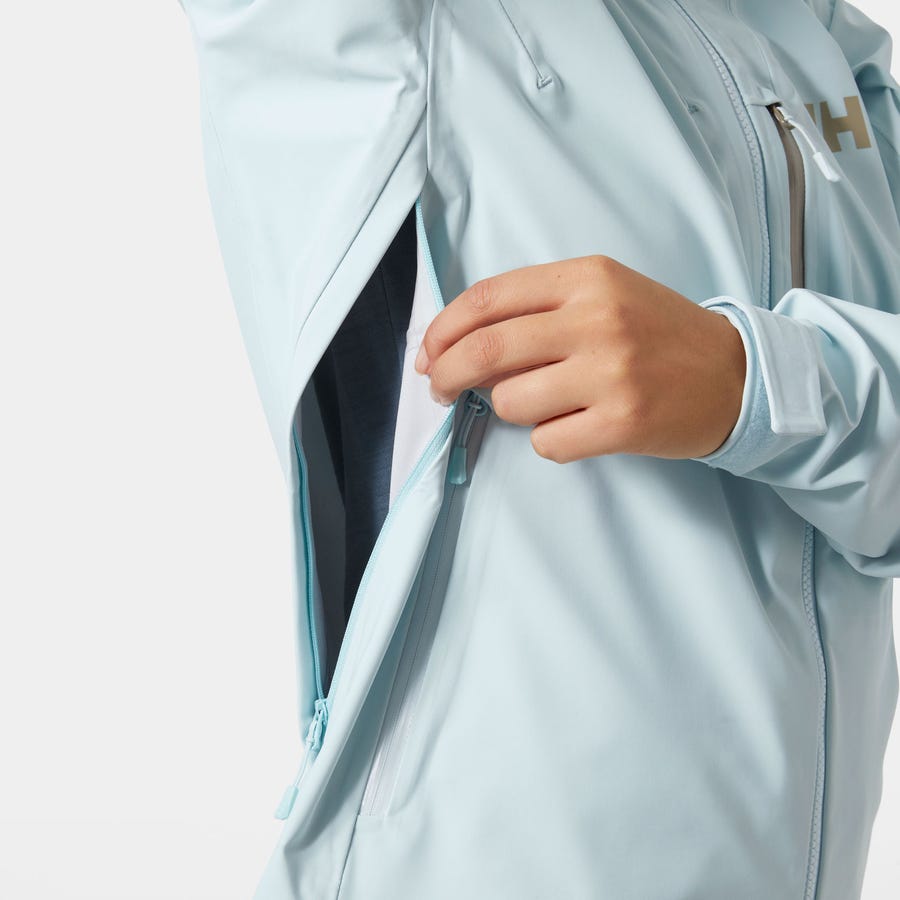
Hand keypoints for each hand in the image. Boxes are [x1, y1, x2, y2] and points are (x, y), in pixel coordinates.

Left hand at [414, 254, 746, 461]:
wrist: (735, 374)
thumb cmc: (657, 334)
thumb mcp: (603, 295)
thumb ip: (536, 309)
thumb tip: (458, 347)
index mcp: (586, 277)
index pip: (486, 298)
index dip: (442, 330)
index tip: (428, 354)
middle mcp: (597, 319)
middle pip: (484, 351)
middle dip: (445, 376)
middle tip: (441, 391)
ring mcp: (611, 372)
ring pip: (510, 403)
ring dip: (512, 410)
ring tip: (549, 403)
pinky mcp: (623, 422)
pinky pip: (545, 443)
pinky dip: (549, 440)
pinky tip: (579, 426)